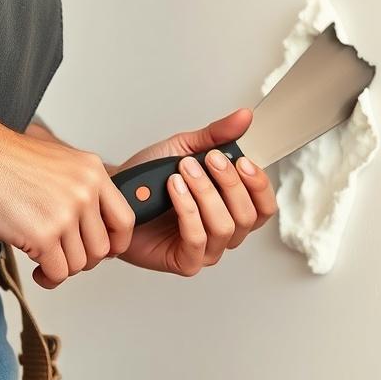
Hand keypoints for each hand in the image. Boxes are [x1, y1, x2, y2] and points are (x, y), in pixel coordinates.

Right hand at [0, 123, 135, 288]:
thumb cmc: (2, 157)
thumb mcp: (57, 160)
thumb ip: (78, 185)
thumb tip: (88, 220)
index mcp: (93, 172)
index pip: (125, 220)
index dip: (115, 242)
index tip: (100, 250)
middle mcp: (85, 192)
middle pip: (102, 248)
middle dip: (83, 259)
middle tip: (63, 256)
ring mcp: (65, 214)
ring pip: (80, 263)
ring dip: (62, 269)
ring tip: (45, 263)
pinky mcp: (43, 235)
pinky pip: (58, 272)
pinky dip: (49, 278)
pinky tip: (37, 270)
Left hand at [114, 109, 277, 274]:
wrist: (115, 194)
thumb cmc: (150, 179)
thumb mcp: (185, 148)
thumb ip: (217, 136)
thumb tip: (244, 117)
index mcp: (232, 208)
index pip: (265, 206)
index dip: (258, 184)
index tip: (240, 160)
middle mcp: (224, 232)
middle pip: (248, 216)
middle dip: (228, 183)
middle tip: (206, 160)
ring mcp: (207, 250)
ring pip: (225, 227)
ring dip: (205, 194)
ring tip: (183, 171)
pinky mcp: (186, 262)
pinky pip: (198, 239)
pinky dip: (188, 210)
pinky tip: (174, 189)